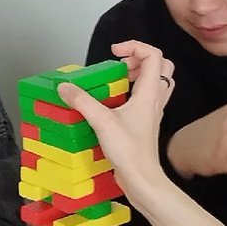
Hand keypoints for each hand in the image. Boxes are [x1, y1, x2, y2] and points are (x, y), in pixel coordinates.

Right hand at [58, 41, 175, 203]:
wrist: (142, 179)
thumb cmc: (129, 151)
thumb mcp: (102, 121)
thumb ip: (82, 101)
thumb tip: (65, 86)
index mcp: (150, 93)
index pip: (154, 55)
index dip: (135, 46)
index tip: (114, 52)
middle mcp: (155, 99)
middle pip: (161, 66)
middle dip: (140, 58)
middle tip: (120, 63)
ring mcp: (152, 111)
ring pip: (157, 82)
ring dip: (139, 73)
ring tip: (118, 78)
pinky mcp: (146, 123)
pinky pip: (147, 97)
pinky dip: (134, 90)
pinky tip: (115, 100)